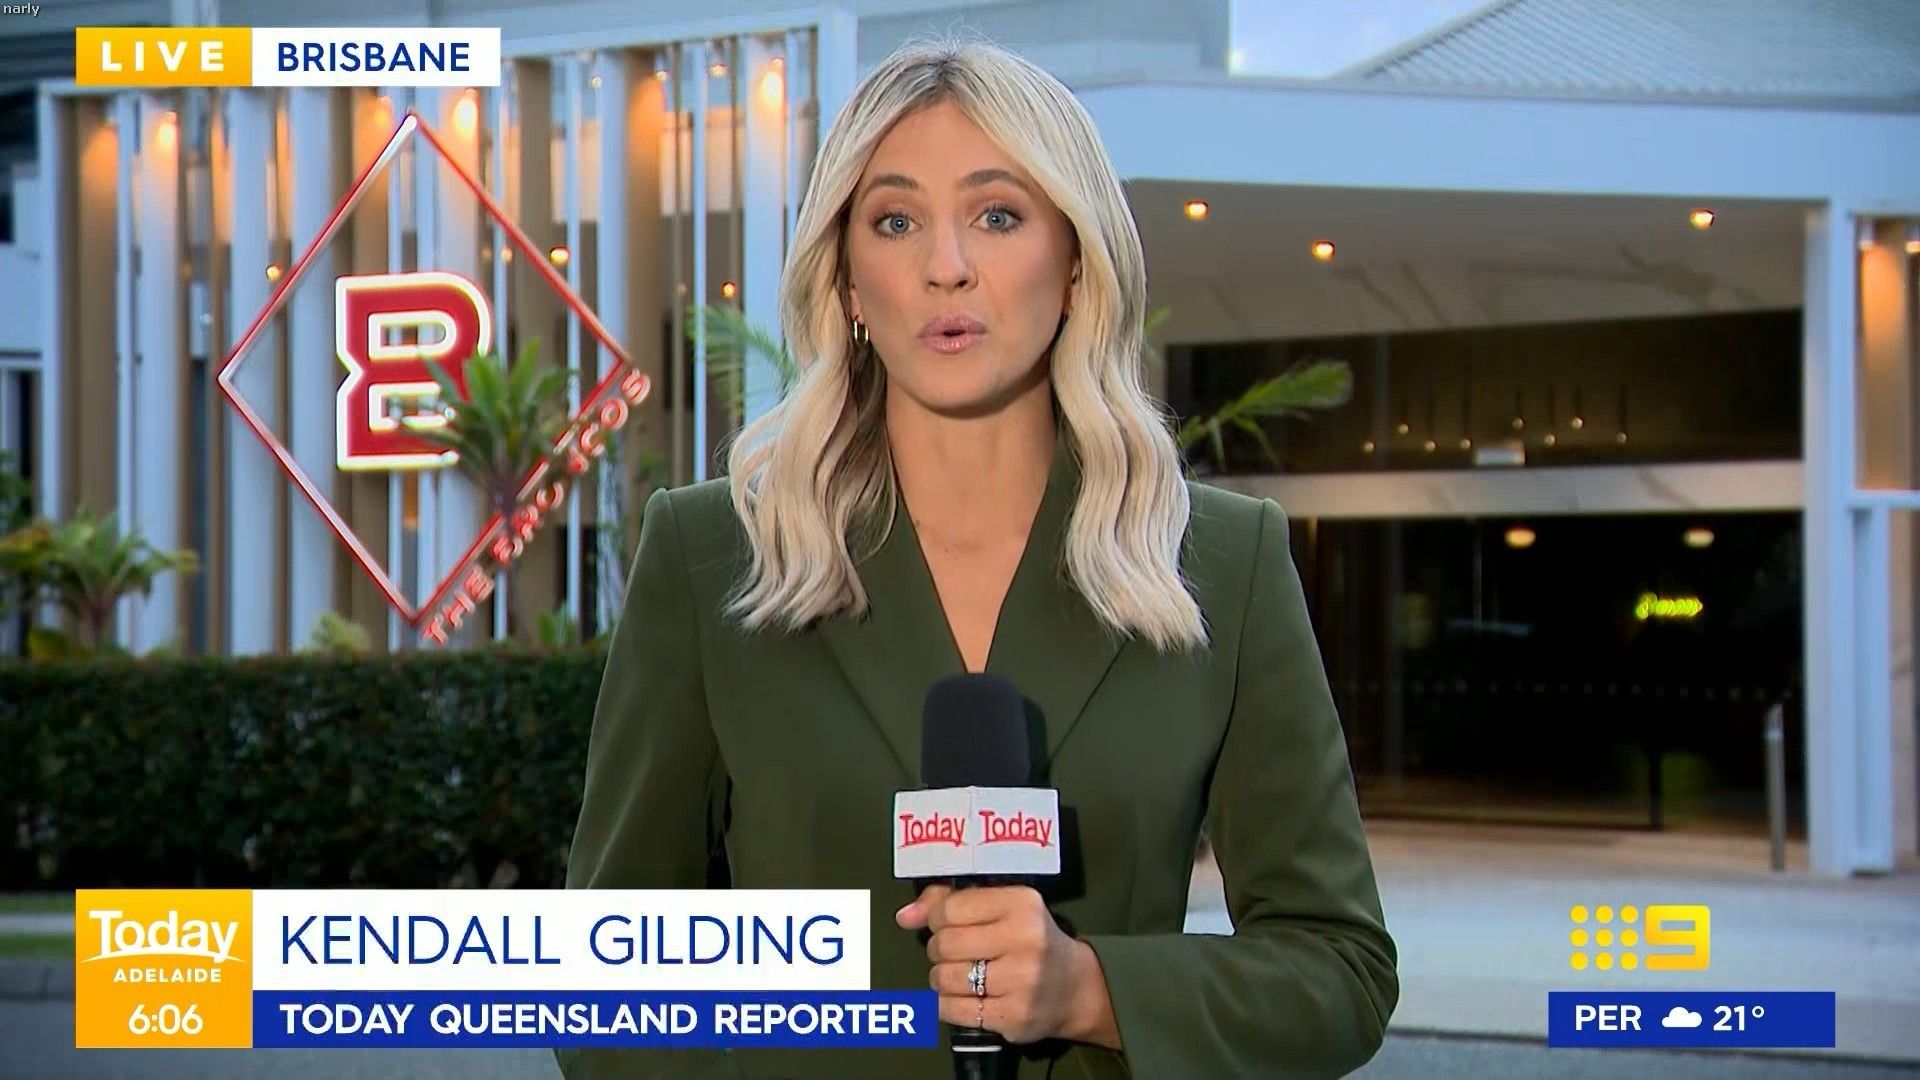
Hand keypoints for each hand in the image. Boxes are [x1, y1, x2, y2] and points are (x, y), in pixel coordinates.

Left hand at [894, 884, 1115, 1047]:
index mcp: (1021, 903)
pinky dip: (946, 1004)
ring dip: (940, 978)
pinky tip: (961, 997)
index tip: (946, 924)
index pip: (950, 908)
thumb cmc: (1029, 938)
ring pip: (945, 978)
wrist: (1073, 988)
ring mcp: (1021, 982)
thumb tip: (904, 916)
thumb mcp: (1001, 906)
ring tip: (956, 975)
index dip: (937, 918)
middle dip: (938, 949)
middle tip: (951, 952)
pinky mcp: (1014, 1016)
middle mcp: (1025, 940)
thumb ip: (950, 901)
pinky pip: (952, 1010)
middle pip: (945, 944)